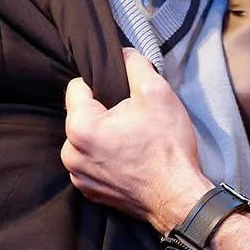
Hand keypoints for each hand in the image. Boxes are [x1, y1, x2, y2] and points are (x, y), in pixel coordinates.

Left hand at [62, 48, 211, 233]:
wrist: (179, 197)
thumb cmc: (167, 148)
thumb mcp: (157, 93)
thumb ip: (134, 65)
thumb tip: (123, 53)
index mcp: (80, 127)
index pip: (77, 87)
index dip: (101, 83)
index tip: (122, 93)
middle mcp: (71, 154)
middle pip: (81, 115)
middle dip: (103, 111)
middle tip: (133, 118)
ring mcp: (79, 176)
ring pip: (85, 139)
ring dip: (103, 135)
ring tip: (133, 140)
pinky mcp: (89, 191)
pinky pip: (91, 162)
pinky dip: (106, 157)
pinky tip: (130, 158)